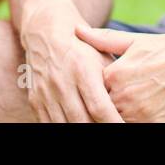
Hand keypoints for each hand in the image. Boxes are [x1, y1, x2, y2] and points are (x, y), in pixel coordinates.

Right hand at [18, 0, 122, 122]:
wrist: (46, 31)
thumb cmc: (83, 46)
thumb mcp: (102, 56)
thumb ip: (113, 81)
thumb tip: (129, 105)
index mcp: (82, 69)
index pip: (99, 107)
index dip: (113, 123)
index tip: (125, 129)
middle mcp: (61, 82)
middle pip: (81, 121)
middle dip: (98, 130)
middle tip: (115, 133)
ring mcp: (45, 93)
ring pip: (64, 126)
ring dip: (80, 130)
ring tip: (96, 129)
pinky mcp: (35, 100)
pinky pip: (49, 124)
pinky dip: (64, 129)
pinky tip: (76, 126)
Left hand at [76, 24, 164, 122]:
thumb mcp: (137, 41)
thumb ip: (104, 40)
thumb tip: (77, 30)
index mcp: (115, 75)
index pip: (92, 91)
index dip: (94, 93)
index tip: (99, 92)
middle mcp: (124, 96)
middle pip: (103, 110)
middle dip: (105, 108)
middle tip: (116, 101)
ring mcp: (140, 115)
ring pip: (118, 122)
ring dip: (121, 117)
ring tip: (135, 104)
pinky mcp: (157, 127)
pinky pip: (138, 130)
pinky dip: (138, 122)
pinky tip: (146, 113)